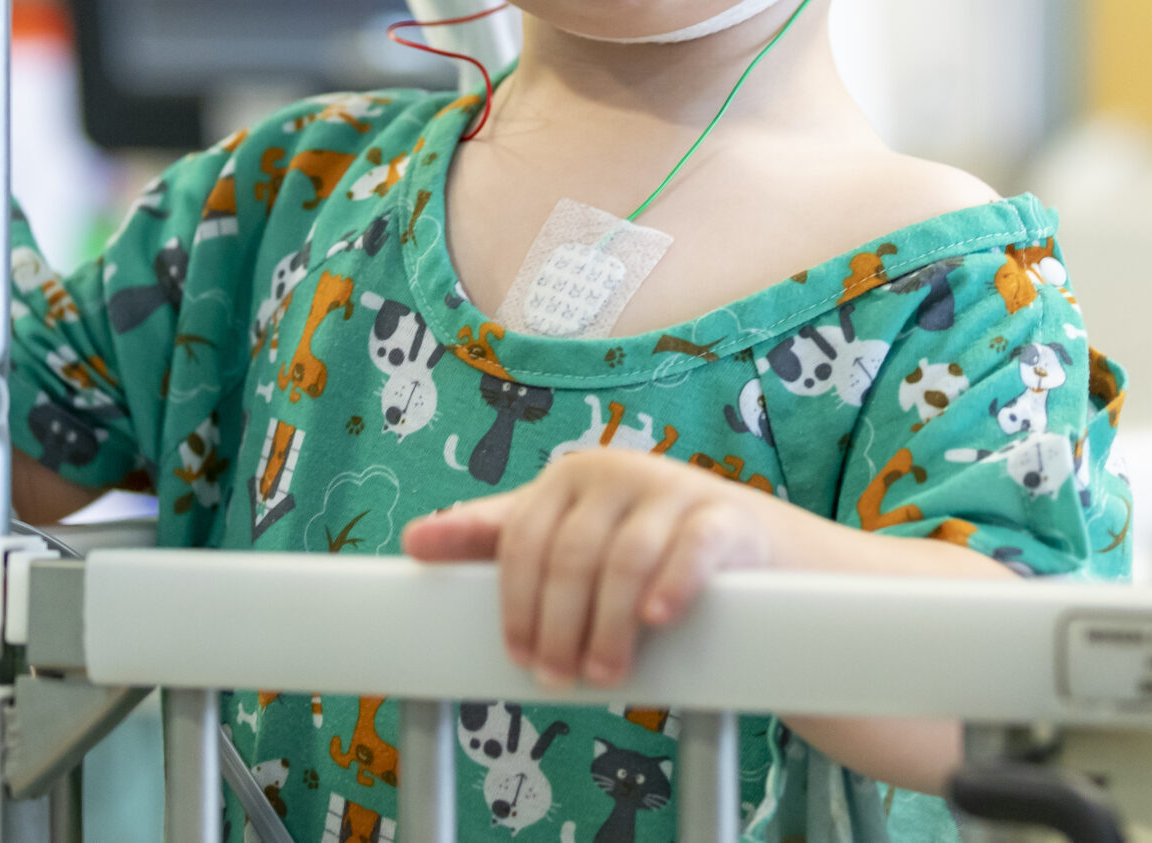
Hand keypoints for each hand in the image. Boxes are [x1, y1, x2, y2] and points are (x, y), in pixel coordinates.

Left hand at [402, 450, 793, 688]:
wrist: (738, 545)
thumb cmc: (631, 543)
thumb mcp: (560, 536)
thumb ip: (491, 539)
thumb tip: (413, 540)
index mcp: (566, 478)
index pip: (522, 539)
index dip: (516, 604)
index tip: (518, 657)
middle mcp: (614, 472)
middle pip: (570, 556)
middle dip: (559, 626)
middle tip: (560, 679)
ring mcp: (671, 489)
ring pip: (624, 558)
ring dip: (607, 625)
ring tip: (604, 673)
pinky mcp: (721, 515)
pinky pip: (691, 547)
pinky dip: (670, 584)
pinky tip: (656, 619)